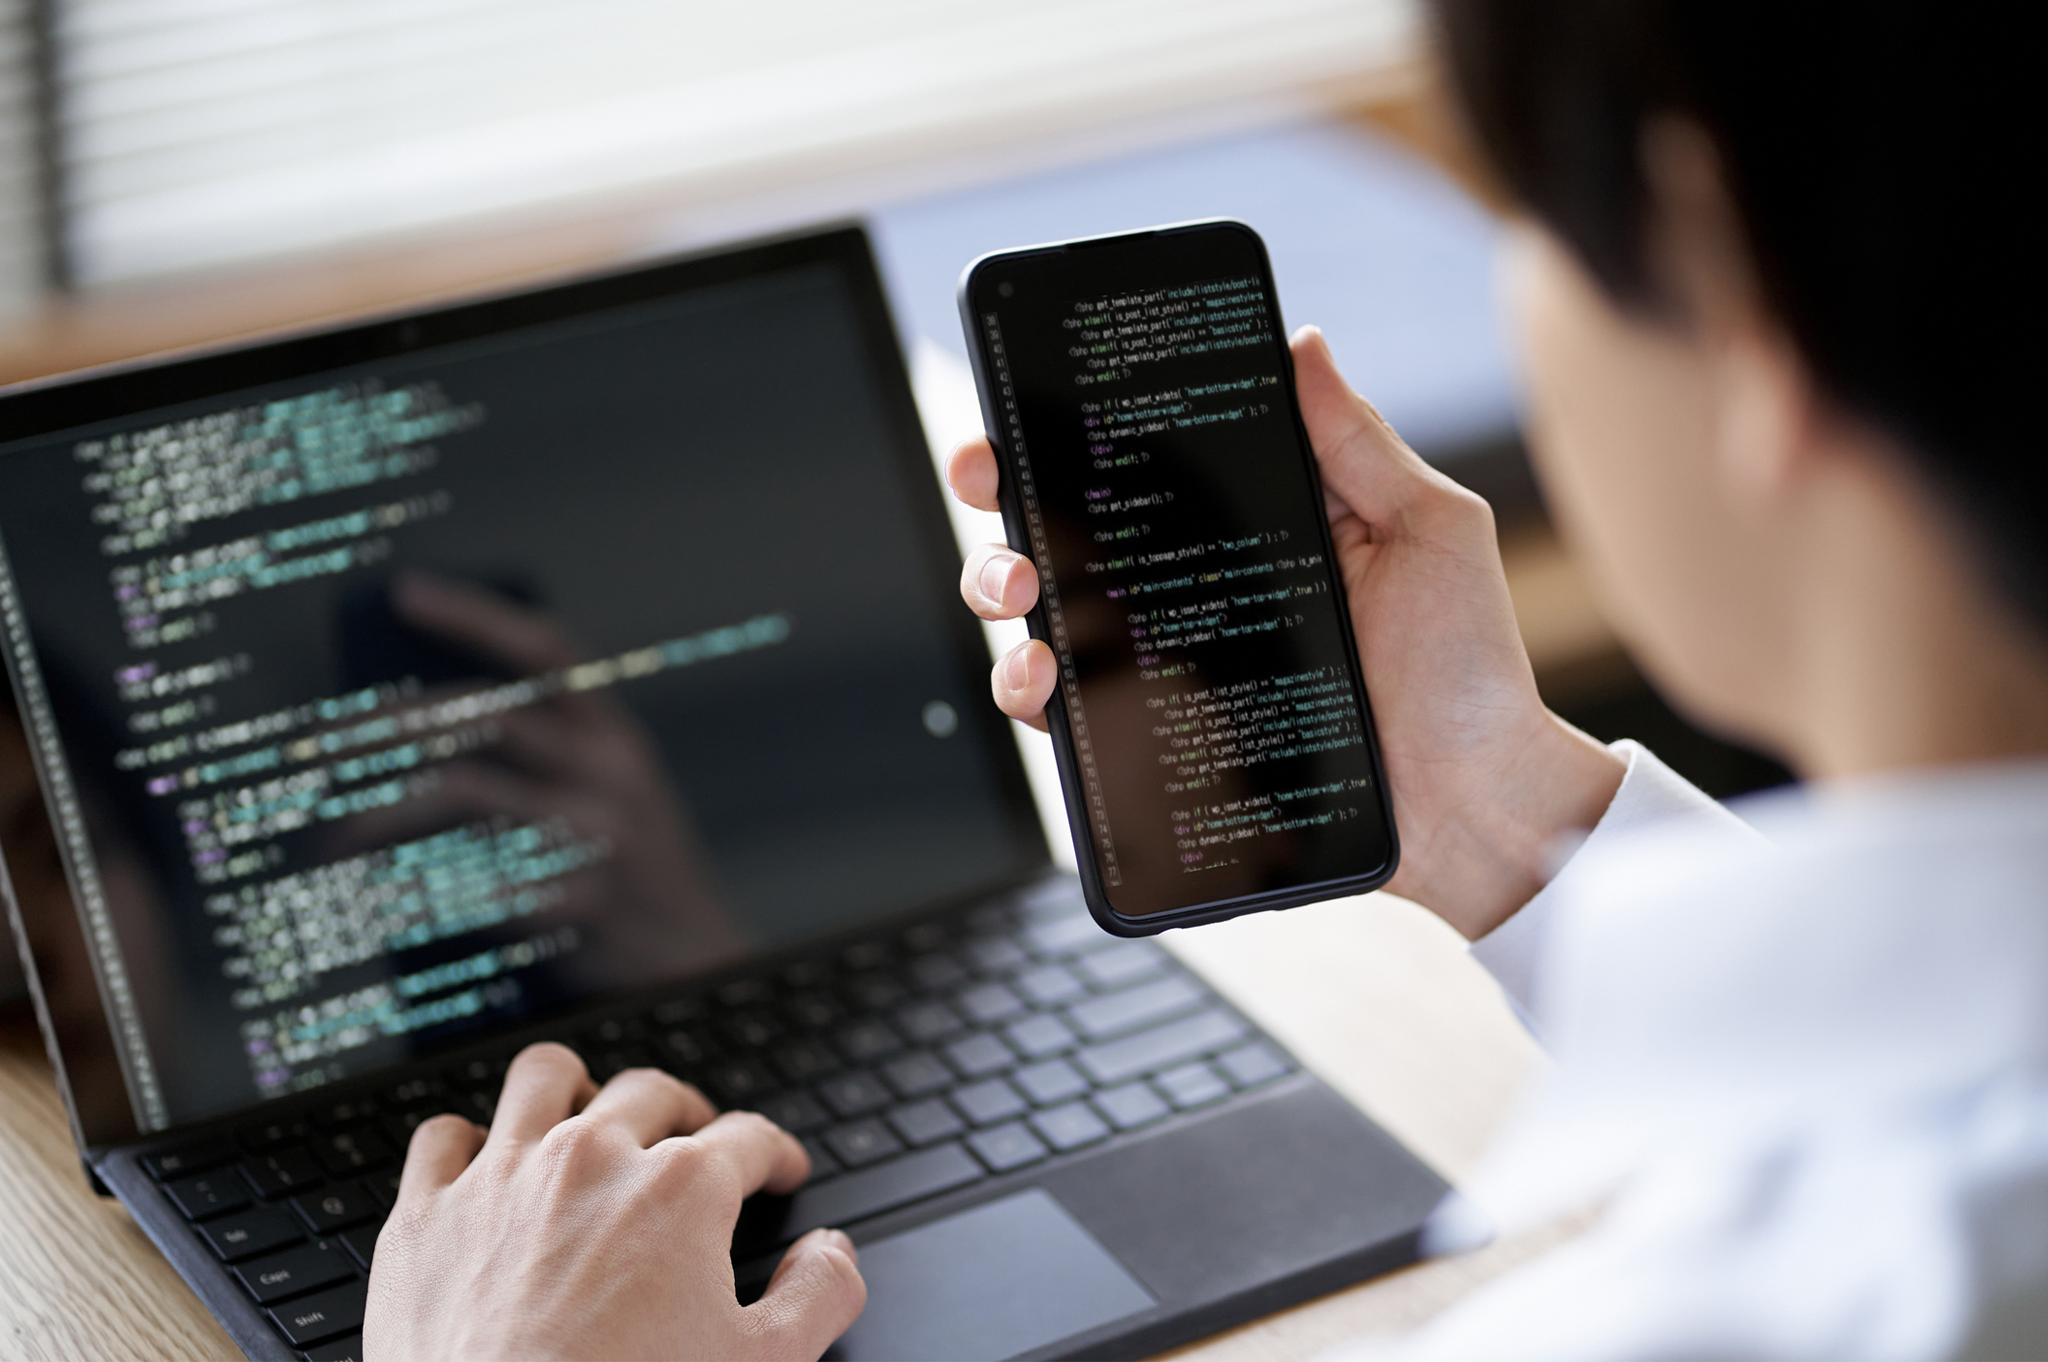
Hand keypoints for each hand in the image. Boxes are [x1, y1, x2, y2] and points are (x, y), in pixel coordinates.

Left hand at [334, 573, 746, 977]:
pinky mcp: (582, 903)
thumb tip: (413, 733)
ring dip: (379, 814)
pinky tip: (377, 905)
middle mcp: (613, 773)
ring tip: (333, 843)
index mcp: (618, 738)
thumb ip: (546, 762)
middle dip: (390, 721)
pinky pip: (472, 884)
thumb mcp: (612, 799)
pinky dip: (412, 893)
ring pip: (462, 792)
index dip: (475, 616)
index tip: (405, 592)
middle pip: (486, 714)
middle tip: (324, 745)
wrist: (703, 962)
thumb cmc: (631, 877)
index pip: (547, 652)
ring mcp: (600, 836)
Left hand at [365, 1043, 864, 1360]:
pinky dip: (467, 1142)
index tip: (779, 1172)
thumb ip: (818, 1296)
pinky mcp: (425, 1214)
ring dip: (575, 1089)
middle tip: (696, 1143)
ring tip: (589, 1116)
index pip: (749, 1137)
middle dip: (686, 1111)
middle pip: (651, 1092)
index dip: (776, 1153)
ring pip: (543, 1078)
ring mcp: (500, 1177)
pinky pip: (441, 1136)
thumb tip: (832, 1253)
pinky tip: (484, 1165)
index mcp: (680, 1189)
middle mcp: (591, 1158)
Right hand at [950, 327, 1623, 937]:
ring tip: (1017, 590)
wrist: (1474, 801)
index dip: (1069, 430)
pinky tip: (1038, 679)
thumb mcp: (1427, 530)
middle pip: (1066, 529)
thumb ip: (1357, 441)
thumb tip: (1300, 343)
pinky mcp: (1160, 743)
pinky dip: (1030, 694)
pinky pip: (1071, 716)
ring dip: (996, 586)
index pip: (1143, 466)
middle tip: (991, 485)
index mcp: (1251, 526)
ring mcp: (1170, 668)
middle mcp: (1195, 592)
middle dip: (1002, 496)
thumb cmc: (1469, 669)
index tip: (1023, 406)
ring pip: (1045, 617)